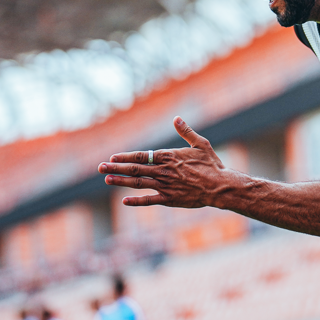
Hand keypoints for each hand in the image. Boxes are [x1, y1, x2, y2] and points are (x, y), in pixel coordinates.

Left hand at [99, 117, 239, 207]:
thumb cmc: (212, 164)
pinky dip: (136, 201)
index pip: (141, 155)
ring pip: (138, 183)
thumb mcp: (200, 144)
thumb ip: (186, 132)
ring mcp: (165, 186)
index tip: (113, 156)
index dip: (125, 157)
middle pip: (134, 169)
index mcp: (168, 157)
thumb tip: (176, 118)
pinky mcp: (170, 199)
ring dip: (121, 181)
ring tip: (107, 179)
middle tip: (100, 167)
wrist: (220, 186)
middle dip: (116, 167)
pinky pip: (149, 200)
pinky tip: (124, 201)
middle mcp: (163, 171)